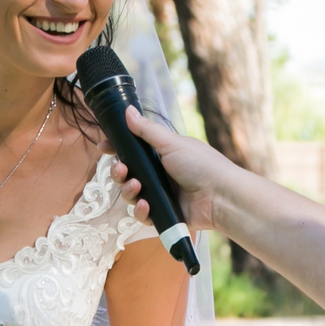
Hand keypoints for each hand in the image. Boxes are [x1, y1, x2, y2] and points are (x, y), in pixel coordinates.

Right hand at [117, 105, 234, 232]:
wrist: (221, 196)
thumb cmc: (202, 165)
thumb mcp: (172, 143)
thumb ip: (147, 130)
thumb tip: (128, 110)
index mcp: (160, 155)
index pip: (131, 151)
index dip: (115, 150)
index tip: (103, 147)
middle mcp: (158, 175)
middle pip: (126, 174)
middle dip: (118, 172)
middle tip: (122, 170)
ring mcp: (160, 195)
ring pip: (131, 195)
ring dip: (128, 191)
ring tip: (137, 187)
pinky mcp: (163, 214)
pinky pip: (142, 215)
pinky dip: (141, 211)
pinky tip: (146, 205)